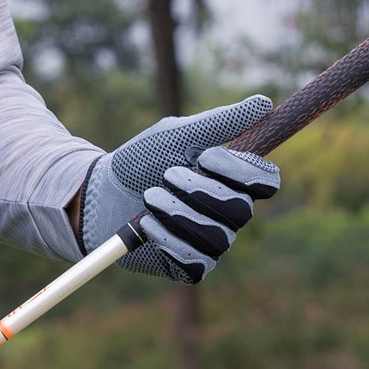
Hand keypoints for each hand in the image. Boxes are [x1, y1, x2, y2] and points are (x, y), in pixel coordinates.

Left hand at [79, 95, 280, 283]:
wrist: (101, 192)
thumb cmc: (143, 160)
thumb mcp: (177, 135)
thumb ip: (220, 122)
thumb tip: (263, 103)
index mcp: (232, 180)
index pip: (267, 182)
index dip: (241, 171)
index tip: (206, 156)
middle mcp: (228, 213)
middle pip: (242, 211)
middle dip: (199, 190)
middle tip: (168, 174)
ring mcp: (211, 242)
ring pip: (217, 237)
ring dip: (177, 211)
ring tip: (150, 196)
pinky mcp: (189, 266)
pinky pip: (196, 261)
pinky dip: (167, 238)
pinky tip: (147, 224)